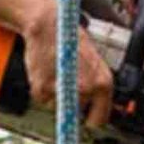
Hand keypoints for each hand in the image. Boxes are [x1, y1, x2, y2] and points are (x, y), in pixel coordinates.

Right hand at [22, 5, 114, 128]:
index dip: (90, 118)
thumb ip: (96, 84)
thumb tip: (94, 105)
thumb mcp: (94, 61)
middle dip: (70, 100)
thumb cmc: (71, 39)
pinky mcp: (42, 90)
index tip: (85, 118)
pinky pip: (41, 99)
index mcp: (103, 84)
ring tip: (55, 71)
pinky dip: (40, 88)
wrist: (49, 24)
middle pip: (76, 111)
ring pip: (56, 106)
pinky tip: (45, 71)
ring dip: (54, 93)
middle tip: (66, 80)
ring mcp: (64, 91)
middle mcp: (86, 90)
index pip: (100, 119)